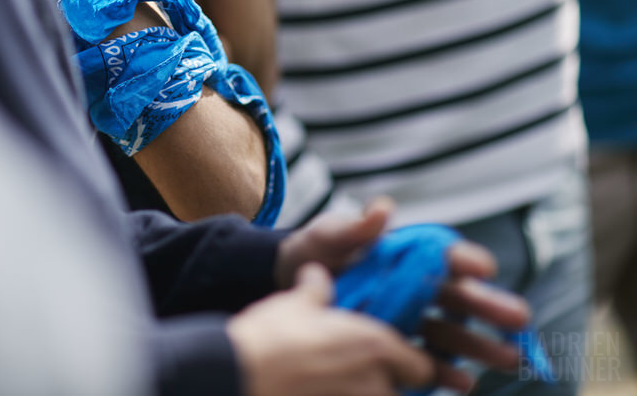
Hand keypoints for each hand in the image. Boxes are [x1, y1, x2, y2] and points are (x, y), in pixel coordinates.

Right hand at [228, 264, 446, 395]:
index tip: (397, 360)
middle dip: (387, 384)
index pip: (421, 366)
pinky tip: (319, 389)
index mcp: (374, 346)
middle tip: (359, 373)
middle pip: (402, 392)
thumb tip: (317, 274)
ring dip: (361, 392)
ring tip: (335, 382)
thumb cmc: (272, 337)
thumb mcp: (296, 303)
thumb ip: (316, 288)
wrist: (237, 373)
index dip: (410, 362)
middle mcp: (374, 383)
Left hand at [274, 199, 530, 375]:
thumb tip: (382, 208)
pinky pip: (425, 359)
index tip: (484, 268)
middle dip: (490, 307)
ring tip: (507, 358)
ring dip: (479, 345)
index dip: (465, 260)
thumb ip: (355, 227)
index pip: (444, 255)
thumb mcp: (329, 234)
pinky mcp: (395, 344)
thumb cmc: (317, 249)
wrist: (292, 280)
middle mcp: (416, 286)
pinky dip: (445, 372)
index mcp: (407, 253)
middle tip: (519, 320)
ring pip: (452, 331)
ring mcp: (409, 317)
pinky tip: (464, 383)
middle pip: (459, 297)